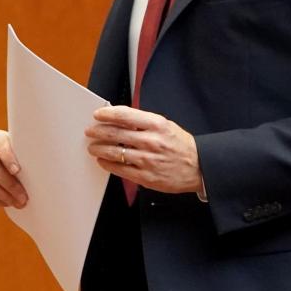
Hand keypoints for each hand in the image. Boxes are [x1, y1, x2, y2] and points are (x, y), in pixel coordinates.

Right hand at [0, 129, 27, 208]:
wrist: (13, 160)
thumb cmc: (25, 156)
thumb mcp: (27, 151)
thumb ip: (32, 154)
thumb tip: (48, 166)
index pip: (0, 146)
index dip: (8, 158)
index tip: (17, 171)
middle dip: (9, 185)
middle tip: (23, 197)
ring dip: (3, 195)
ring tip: (18, 203)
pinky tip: (6, 203)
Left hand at [85, 105, 203, 194]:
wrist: (199, 168)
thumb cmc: (181, 146)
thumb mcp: (166, 126)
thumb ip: (143, 122)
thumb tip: (119, 118)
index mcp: (157, 125)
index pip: (125, 116)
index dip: (107, 114)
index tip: (98, 114)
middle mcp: (151, 142)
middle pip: (115, 133)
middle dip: (98, 131)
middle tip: (91, 131)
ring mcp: (147, 160)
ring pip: (114, 152)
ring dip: (99, 148)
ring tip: (93, 146)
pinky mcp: (145, 177)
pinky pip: (120, 169)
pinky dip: (107, 164)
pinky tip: (103, 160)